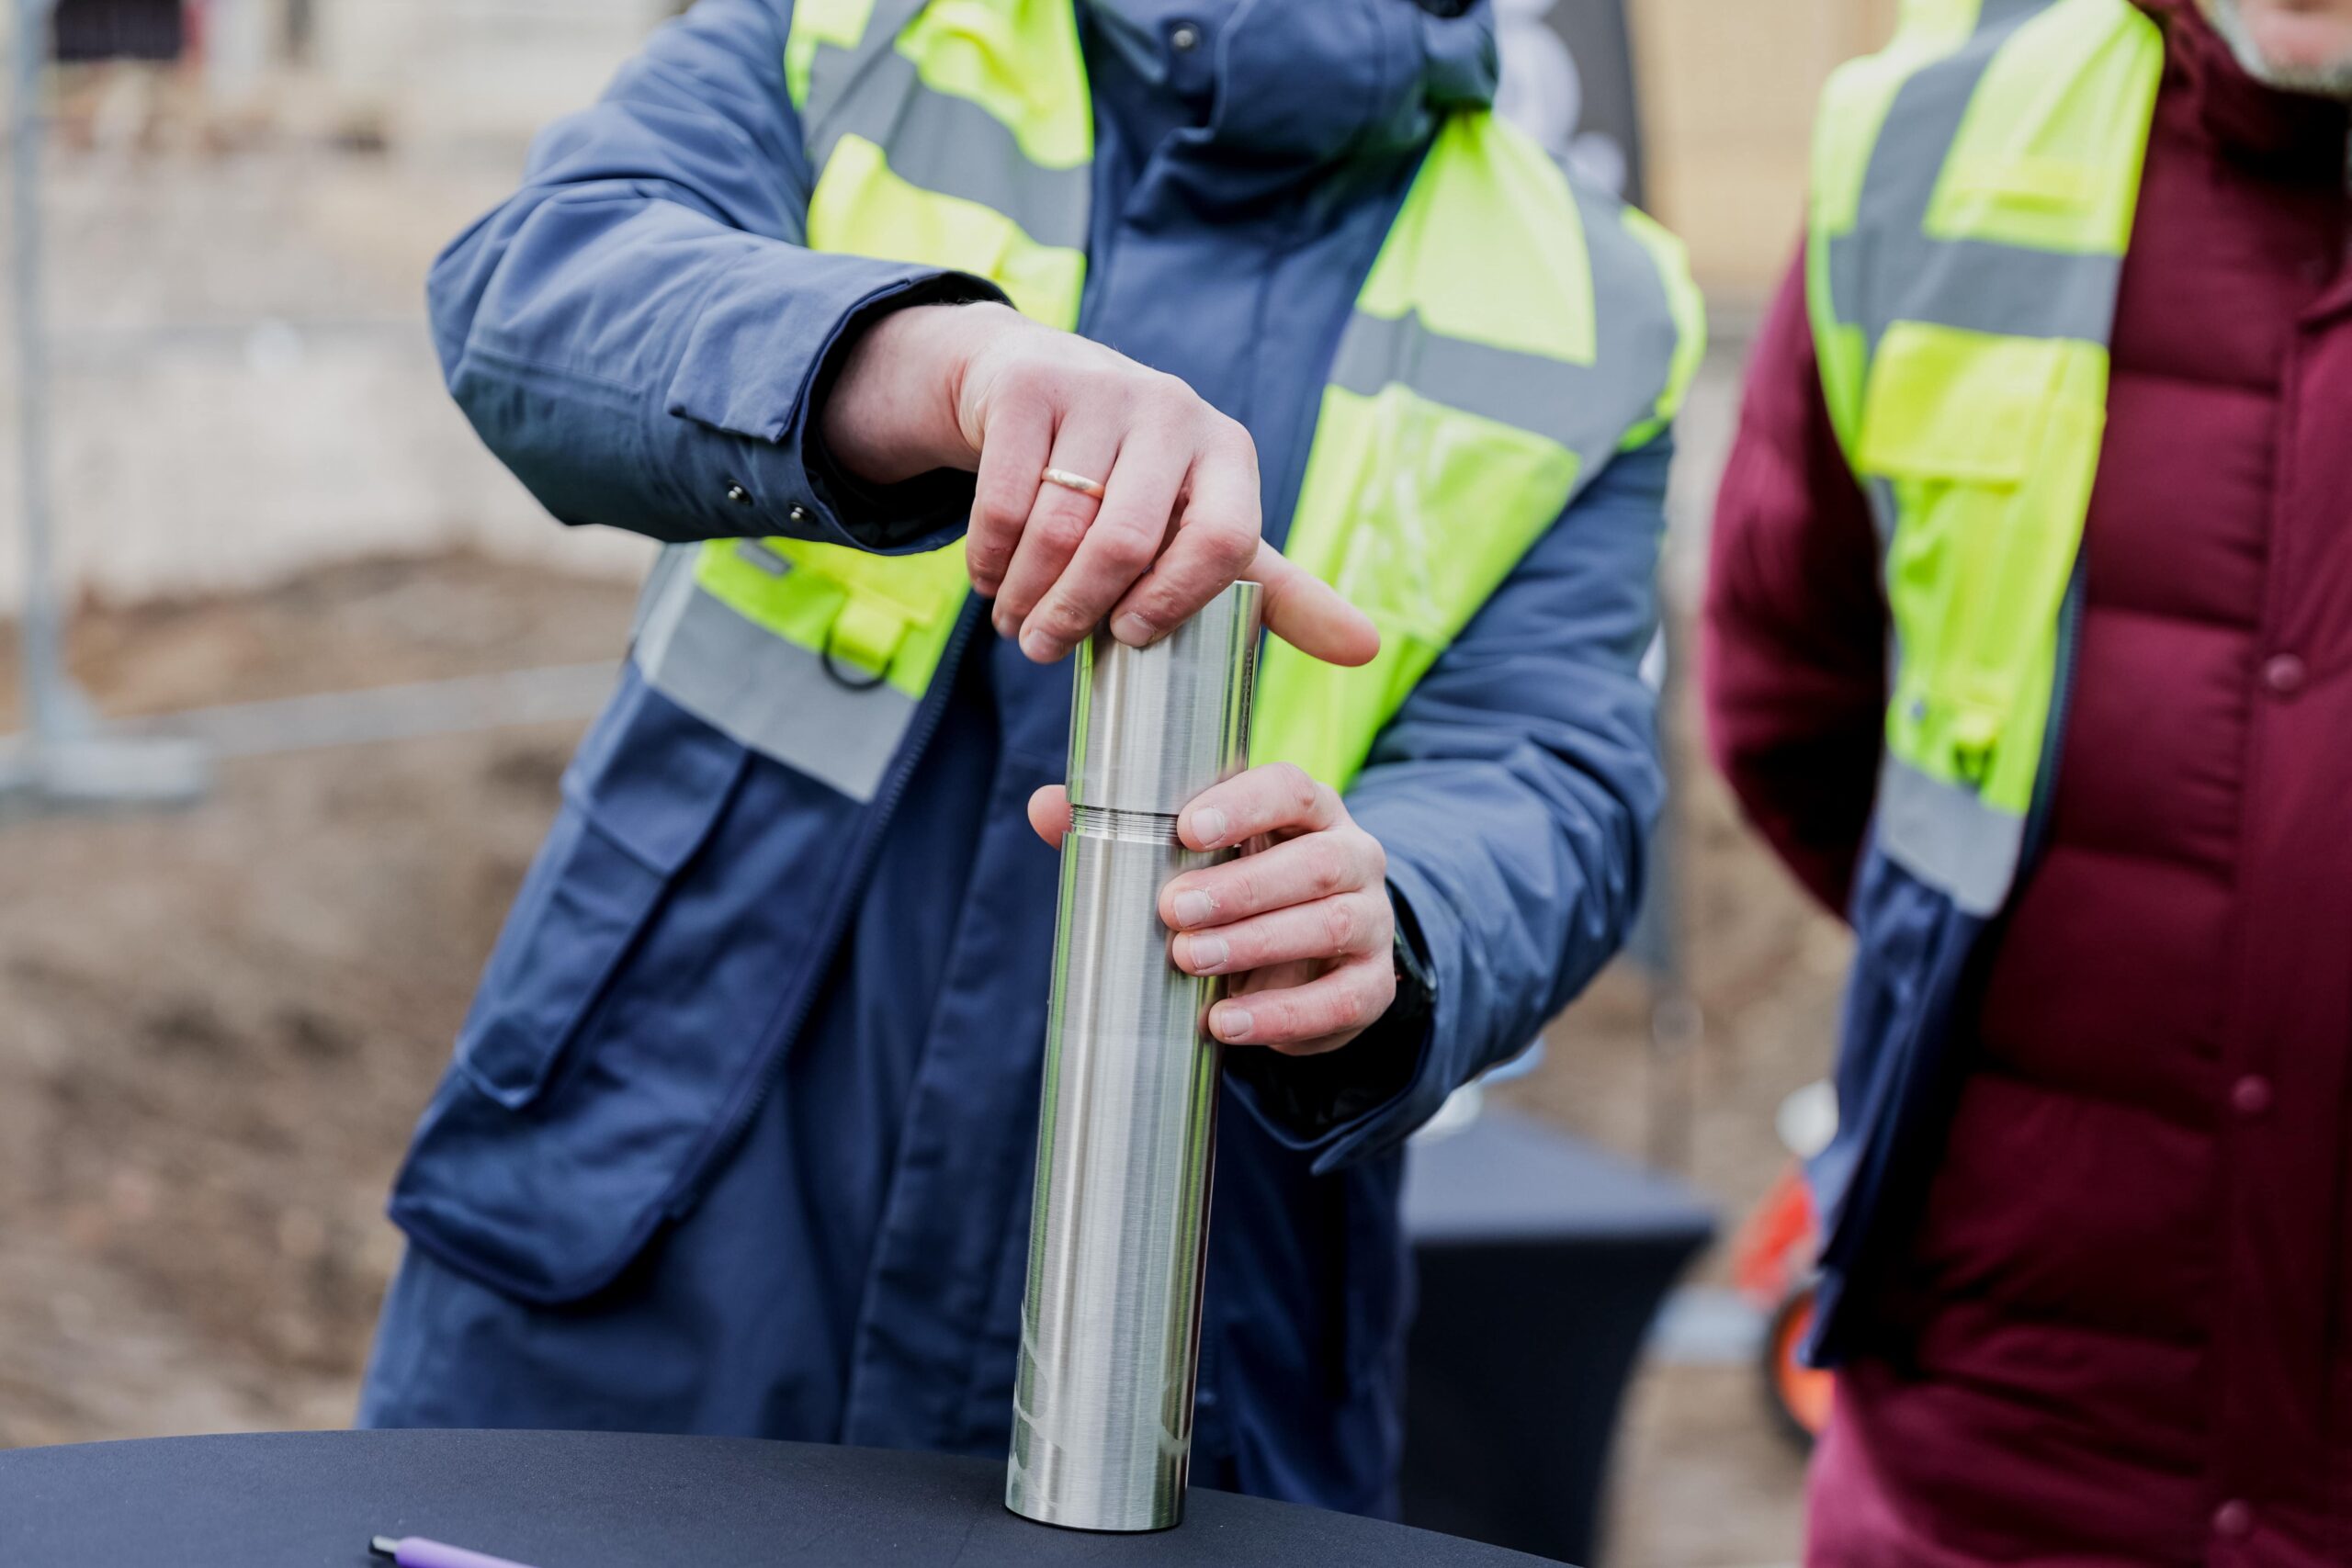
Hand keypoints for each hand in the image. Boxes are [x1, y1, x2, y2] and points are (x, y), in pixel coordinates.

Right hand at [820, 302, 1378, 666]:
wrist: (1038, 383)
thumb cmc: (1137, 480)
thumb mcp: (1208, 524)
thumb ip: (1277, 591)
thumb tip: (1365, 651)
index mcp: (1229, 453)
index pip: (1225, 540)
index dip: (1176, 601)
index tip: (1130, 640)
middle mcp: (1173, 411)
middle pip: (1129, 542)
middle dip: (1078, 612)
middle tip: (1045, 650)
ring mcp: (1100, 391)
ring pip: (1059, 526)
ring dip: (1026, 595)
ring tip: (1015, 627)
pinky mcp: (1030, 386)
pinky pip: (1005, 498)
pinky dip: (990, 557)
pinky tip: (989, 581)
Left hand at [1027, 763, 1396, 1055]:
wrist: (1308, 961)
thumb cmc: (1239, 889)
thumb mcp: (1193, 857)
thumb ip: (1124, 828)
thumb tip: (1045, 805)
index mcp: (1308, 812)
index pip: (1292, 789)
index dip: (1245, 805)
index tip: (1188, 828)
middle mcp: (1354, 857)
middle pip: (1316, 862)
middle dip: (1242, 887)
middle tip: (1173, 910)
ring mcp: (1372, 922)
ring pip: (1332, 925)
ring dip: (1258, 945)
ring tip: (1191, 960)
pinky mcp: (1373, 986)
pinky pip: (1341, 1001)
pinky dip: (1282, 1015)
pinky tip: (1226, 1022)